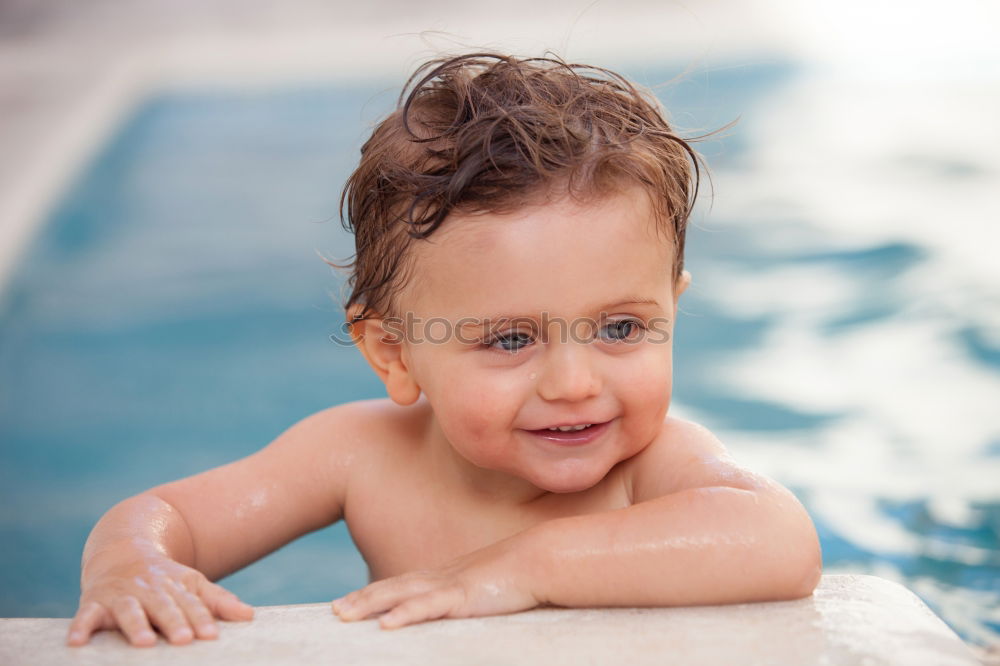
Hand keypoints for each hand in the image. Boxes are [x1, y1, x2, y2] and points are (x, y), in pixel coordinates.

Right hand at [66, 554, 253, 646]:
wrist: (122, 548)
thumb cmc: (164, 578)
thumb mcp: (192, 583)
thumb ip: (218, 601)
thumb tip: (249, 616)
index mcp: (176, 585)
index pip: (192, 604)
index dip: (202, 619)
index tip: (212, 635)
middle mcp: (150, 588)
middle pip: (164, 607)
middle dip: (174, 622)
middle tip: (184, 640)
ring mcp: (121, 593)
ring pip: (129, 610)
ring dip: (135, 625)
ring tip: (144, 642)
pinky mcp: (94, 601)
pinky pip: (85, 614)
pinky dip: (80, 627)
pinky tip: (77, 643)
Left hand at [332, 533, 541, 628]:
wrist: (543, 559)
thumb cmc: (523, 576)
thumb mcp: (489, 590)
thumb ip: (472, 599)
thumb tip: (467, 610)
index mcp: (447, 578)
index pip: (402, 585)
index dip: (375, 593)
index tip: (350, 602)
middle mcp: (442, 578)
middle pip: (393, 588)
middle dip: (362, 599)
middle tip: (335, 611)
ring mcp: (450, 586)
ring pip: (401, 595)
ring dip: (371, 604)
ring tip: (344, 615)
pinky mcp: (463, 598)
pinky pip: (428, 608)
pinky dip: (405, 614)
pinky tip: (386, 624)